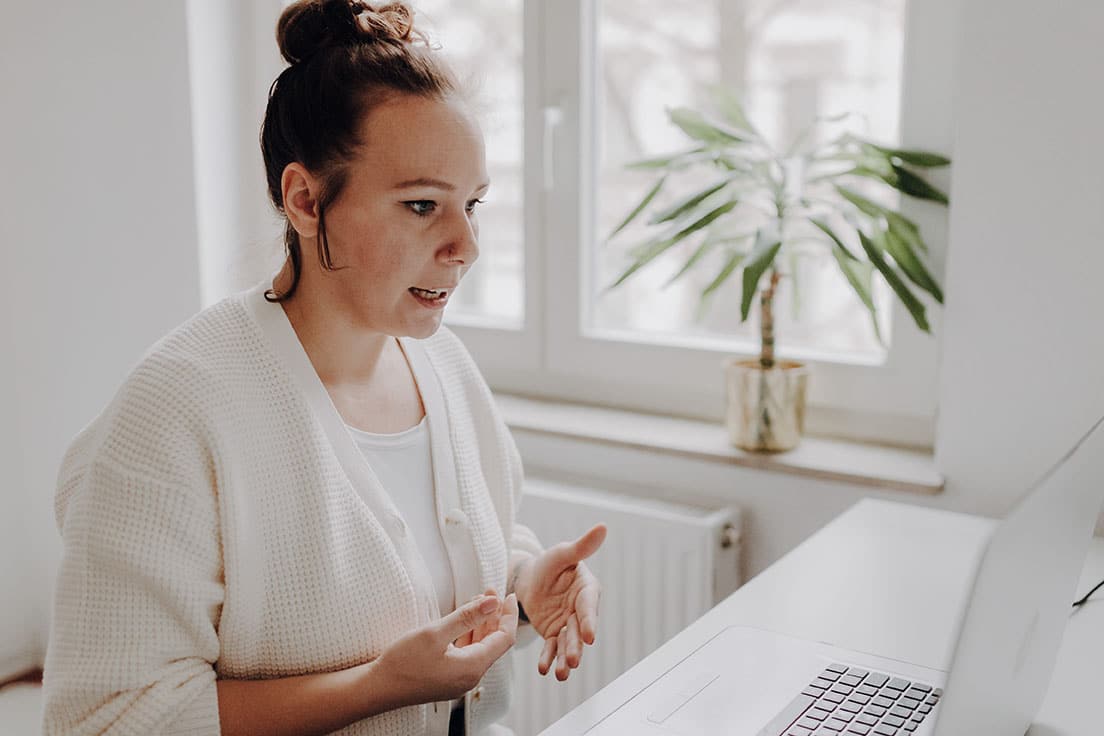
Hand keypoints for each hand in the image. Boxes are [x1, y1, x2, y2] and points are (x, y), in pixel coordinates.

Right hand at [373, 592, 518, 706]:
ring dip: (481, 624)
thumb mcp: (435, 633)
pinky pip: (467, 653)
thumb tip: (493, 603)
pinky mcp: (448, 678)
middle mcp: (470, 676)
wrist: (378, 688)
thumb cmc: (403, 663)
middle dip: (494, 616)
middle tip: (490, 592)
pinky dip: (469, 635)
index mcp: (473, 667)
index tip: (507, 594)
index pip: (504, 638)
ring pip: (480, 647)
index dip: (508, 614)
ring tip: (478, 601)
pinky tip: (463, 621)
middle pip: (494, 642)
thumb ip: (466, 616)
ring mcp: (459, 679)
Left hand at [514, 524, 606, 680]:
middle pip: (579, 630)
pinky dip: (549, 658)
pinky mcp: (555, 633)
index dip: (589, 620)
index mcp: (587, 590)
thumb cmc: (551, 563)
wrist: (531, 578)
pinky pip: (552, 648)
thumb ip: (582, 546)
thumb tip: (602, 527)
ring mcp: (568, 624)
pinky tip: (544, 669)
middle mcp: (581, 610)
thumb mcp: (563, 553)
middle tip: (574, 661)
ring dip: (565, 658)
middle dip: (577, 647)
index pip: (589, 606)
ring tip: (561, 674)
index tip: (590, 636)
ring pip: (568, 643)